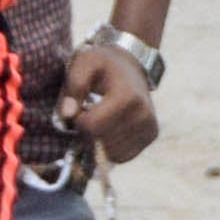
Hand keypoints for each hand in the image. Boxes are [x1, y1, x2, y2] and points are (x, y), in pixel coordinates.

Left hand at [55, 45, 161, 163]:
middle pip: (103, 141)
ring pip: (113, 152)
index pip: (93, 126)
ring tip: (100, 121)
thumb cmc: (104, 64)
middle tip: (89, 114)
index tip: (79, 108)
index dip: (78, 121)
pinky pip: (124, 155)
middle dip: (88, 133)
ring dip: (100, 142)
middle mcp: (144, 114)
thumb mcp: (85, 63)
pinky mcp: (151, 135)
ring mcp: (150, 126)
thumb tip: (67, 115)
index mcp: (128, 97)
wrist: (132, 65)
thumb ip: (74, 86)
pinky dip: (112, 148)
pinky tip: (111, 129)